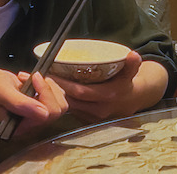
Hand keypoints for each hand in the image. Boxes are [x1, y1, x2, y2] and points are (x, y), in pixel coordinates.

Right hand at [0, 67, 67, 134]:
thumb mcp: (2, 91)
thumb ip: (20, 104)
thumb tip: (43, 114)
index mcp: (20, 126)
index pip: (48, 114)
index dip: (45, 93)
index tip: (33, 78)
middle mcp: (31, 125)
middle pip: (58, 109)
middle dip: (48, 88)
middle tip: (32, 77)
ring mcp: (36, 117)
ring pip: (61, 102)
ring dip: (48, 85)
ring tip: (30, 78)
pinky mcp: (41, 108)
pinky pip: (57, 96)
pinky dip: (48, 84)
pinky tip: (32, 80)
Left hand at [51, 52, 165, 121]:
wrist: (133, 100)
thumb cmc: (126, 83)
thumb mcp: (131, 72)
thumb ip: (132, 64)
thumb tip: (133, 54)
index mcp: (108, 96)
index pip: (80, 92)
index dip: (64, 84)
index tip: (51, 74)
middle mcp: (100, 110)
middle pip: (71, 101)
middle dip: (55, 91)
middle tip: (43, 78)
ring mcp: (93, 118)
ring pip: (70, 107)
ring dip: (57, 98)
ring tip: (46, 85)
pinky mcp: (88, 122)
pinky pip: (72, 112)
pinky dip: (64, 103)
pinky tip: (56, 95)